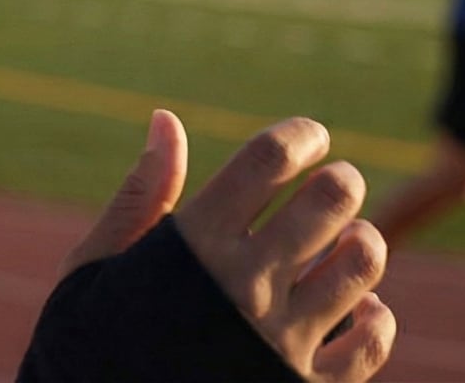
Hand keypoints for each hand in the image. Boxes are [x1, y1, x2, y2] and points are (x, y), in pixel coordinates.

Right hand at [70, 112, 395, 382]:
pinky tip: (359, 307)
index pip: (267, 159)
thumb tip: (167, 119)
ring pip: (361, 265)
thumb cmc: (88, 344)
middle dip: (341, 180)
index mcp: (193, 244)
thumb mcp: (95, 265)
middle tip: (334, 185)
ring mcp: (279, 341)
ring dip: (364, 242)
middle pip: (328, 201)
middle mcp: (243, 285)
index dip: (300, 135)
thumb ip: (141, 193)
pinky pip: (371, 345)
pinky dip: (376, 318)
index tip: (311, 138)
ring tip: (347, 240)